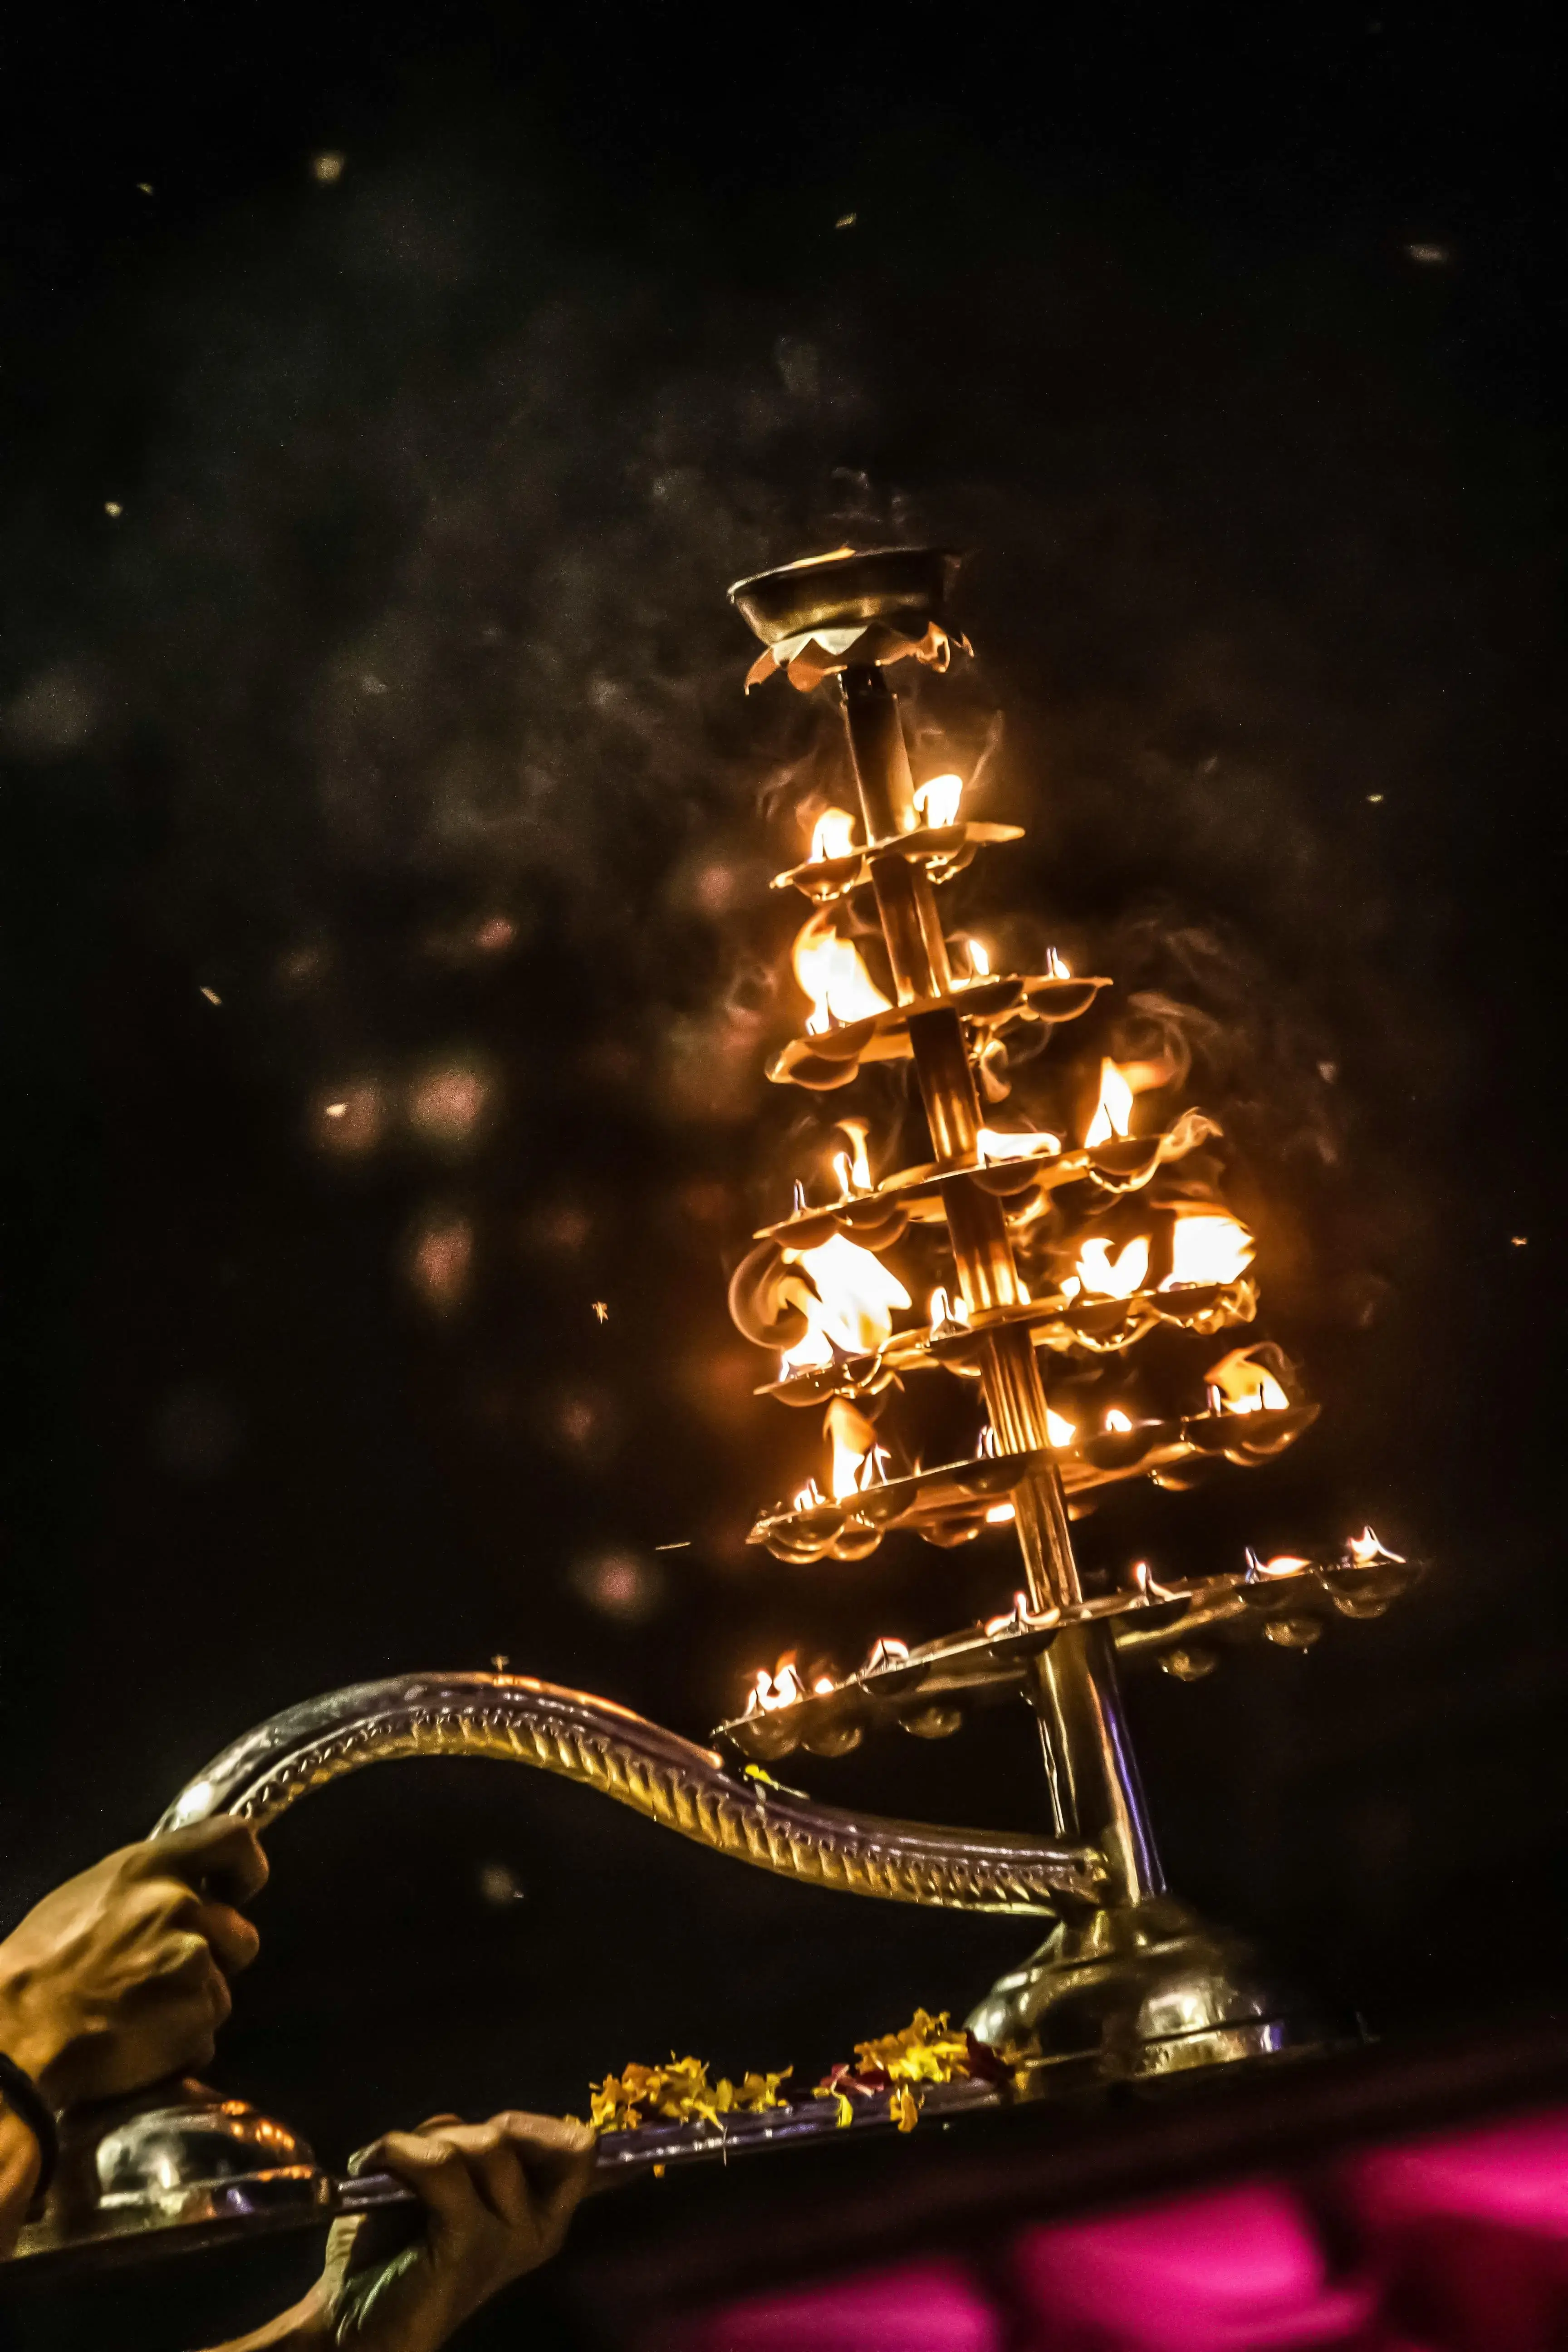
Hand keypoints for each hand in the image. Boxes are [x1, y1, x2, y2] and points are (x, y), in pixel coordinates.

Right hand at [0, 1818, 266, 2106]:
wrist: (12, 2035)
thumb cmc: (37, 1967)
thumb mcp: (90, 1896)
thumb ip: (147, 1889)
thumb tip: (184, 1892)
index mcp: (149, 1868)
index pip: (232, 1838)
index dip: (246, 1867)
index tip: (240, 1888)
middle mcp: (180, 1906)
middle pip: (239, 1934)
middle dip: (214, 1961)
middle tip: (161, 1981)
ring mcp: (193, 1961)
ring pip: (220, 1991)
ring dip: (191, 2009)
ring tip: (136, 2018)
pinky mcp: (196, 2015)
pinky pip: (204, 2038)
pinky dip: (179, 2049)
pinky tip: (136, 2048)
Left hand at [310, 2112, 595, 2351]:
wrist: (348, 2318)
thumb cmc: (394, 2248)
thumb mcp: (442, 2181)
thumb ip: (464, 2146)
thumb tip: (464, 2123)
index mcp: (542, 2214)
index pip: (583, 2159)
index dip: (580, 2135)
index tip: (560, 2137)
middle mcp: (542, 2228)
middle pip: (535, 2136)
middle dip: (482, 2129)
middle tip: (435, 2153)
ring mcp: (510, 2240)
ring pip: (490, 2146)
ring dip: (430, 2142)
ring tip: (392, 2166)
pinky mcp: (469, 2246)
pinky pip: (443, 2167)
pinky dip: (400, 2152)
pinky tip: (371, 2164)